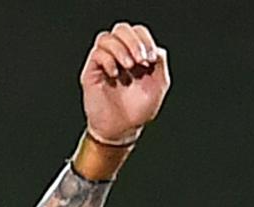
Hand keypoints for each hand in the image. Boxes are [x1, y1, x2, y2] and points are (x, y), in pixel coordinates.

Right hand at [81, 22, 169, 144]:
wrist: (121, 130)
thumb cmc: (138, 111)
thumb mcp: (159, 85)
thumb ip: (160, 63)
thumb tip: (153, 49)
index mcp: (135, 55)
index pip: (138, 32)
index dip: (145, 40)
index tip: (150, 60)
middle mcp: (119, 55)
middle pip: (122, 29)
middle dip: (133, 42)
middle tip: (140, 61)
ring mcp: (104, 62)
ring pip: (106, 38)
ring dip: (120, 49)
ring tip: (128, 67)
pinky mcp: (92, 72)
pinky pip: (97, 54)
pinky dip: (108, 60)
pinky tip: (115, 74)